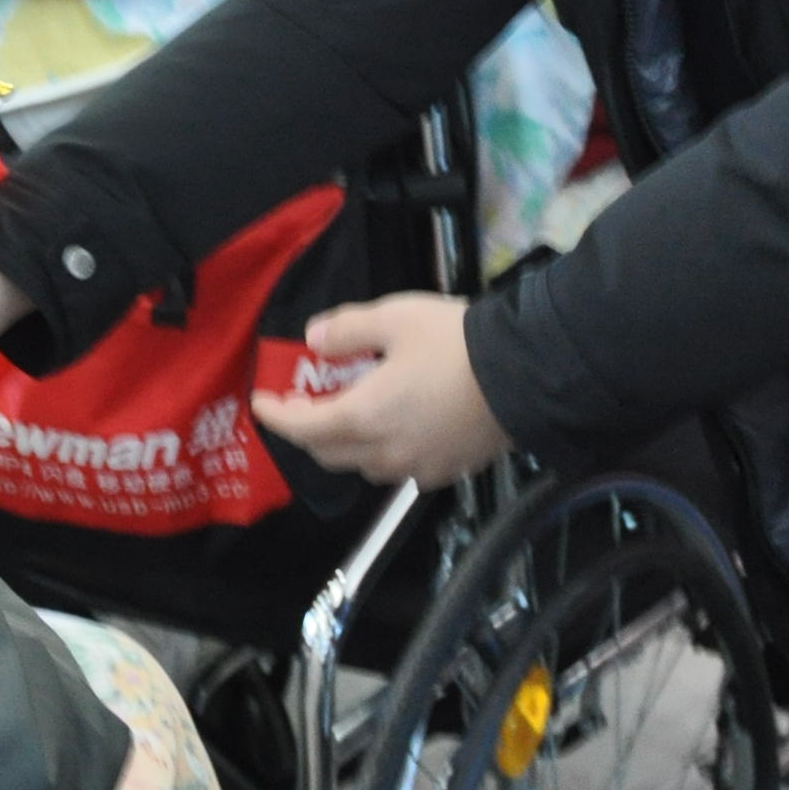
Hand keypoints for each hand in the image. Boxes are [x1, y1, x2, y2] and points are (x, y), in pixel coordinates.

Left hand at [250, 293, 508, 487]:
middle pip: (328, 453)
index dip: (276, 417)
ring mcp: (417, 468)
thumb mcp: (396, 317)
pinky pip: (401, 469)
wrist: (527, 375)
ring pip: (364, 466)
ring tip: (352, 411)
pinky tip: (398, 427)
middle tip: (307, 401)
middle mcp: (384, 452)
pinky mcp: (446, 472)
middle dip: (309, 431)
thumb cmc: (455, 343)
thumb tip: (314, 338)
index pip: (302, 428)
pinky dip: (385, 452)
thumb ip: (348, 329)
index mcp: (363, 416)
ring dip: (347, 444)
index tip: (261, 403)